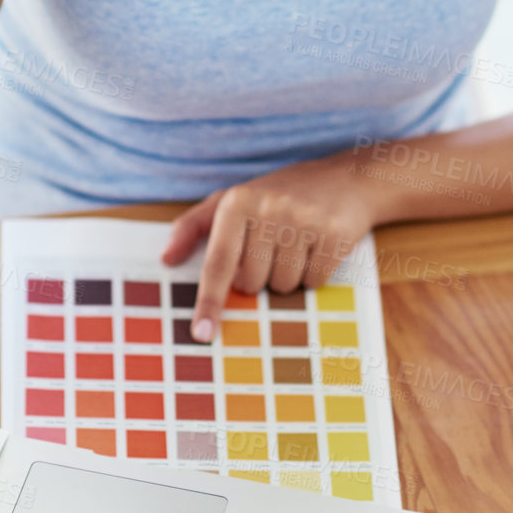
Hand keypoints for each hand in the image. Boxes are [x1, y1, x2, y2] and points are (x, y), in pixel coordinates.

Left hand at [160, 148, 379, 340]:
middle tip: (272, 247)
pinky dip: (314, 273)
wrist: (346, 178)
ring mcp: (304, 220)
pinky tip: (318, 246)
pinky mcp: (335, 234)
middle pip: (252, 283)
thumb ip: (193, 227)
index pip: (218, 263)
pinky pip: (314, 282)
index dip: (209, 301)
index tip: (202, 334)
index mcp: (237, 202)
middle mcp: (269, 208)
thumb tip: (166, 258)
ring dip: (288, 276)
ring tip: (297, 244)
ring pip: (283, 286)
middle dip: (260, 276)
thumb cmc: (280, 194)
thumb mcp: (233, 199)